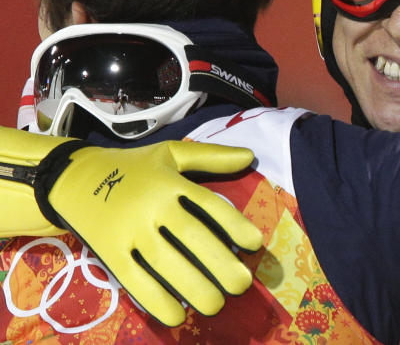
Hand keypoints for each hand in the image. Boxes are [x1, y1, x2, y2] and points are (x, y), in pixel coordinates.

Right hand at [35, 140, 263, 325]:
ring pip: (165, 262)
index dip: (234, 225)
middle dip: (220, 263)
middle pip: (192, 237)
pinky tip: (177, 315)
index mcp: (171, 182)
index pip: (209, 204)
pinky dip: (155, 300)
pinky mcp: (109, 252)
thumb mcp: (171, 153)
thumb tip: (250, 156)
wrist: (73, 178)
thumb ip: (211, 156)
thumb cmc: (132, 167)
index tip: (255, 244)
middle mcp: (152, 206)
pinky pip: (134, 280)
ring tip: (216, 305)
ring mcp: (129, 231)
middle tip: (242, 285)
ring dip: (193, 287)